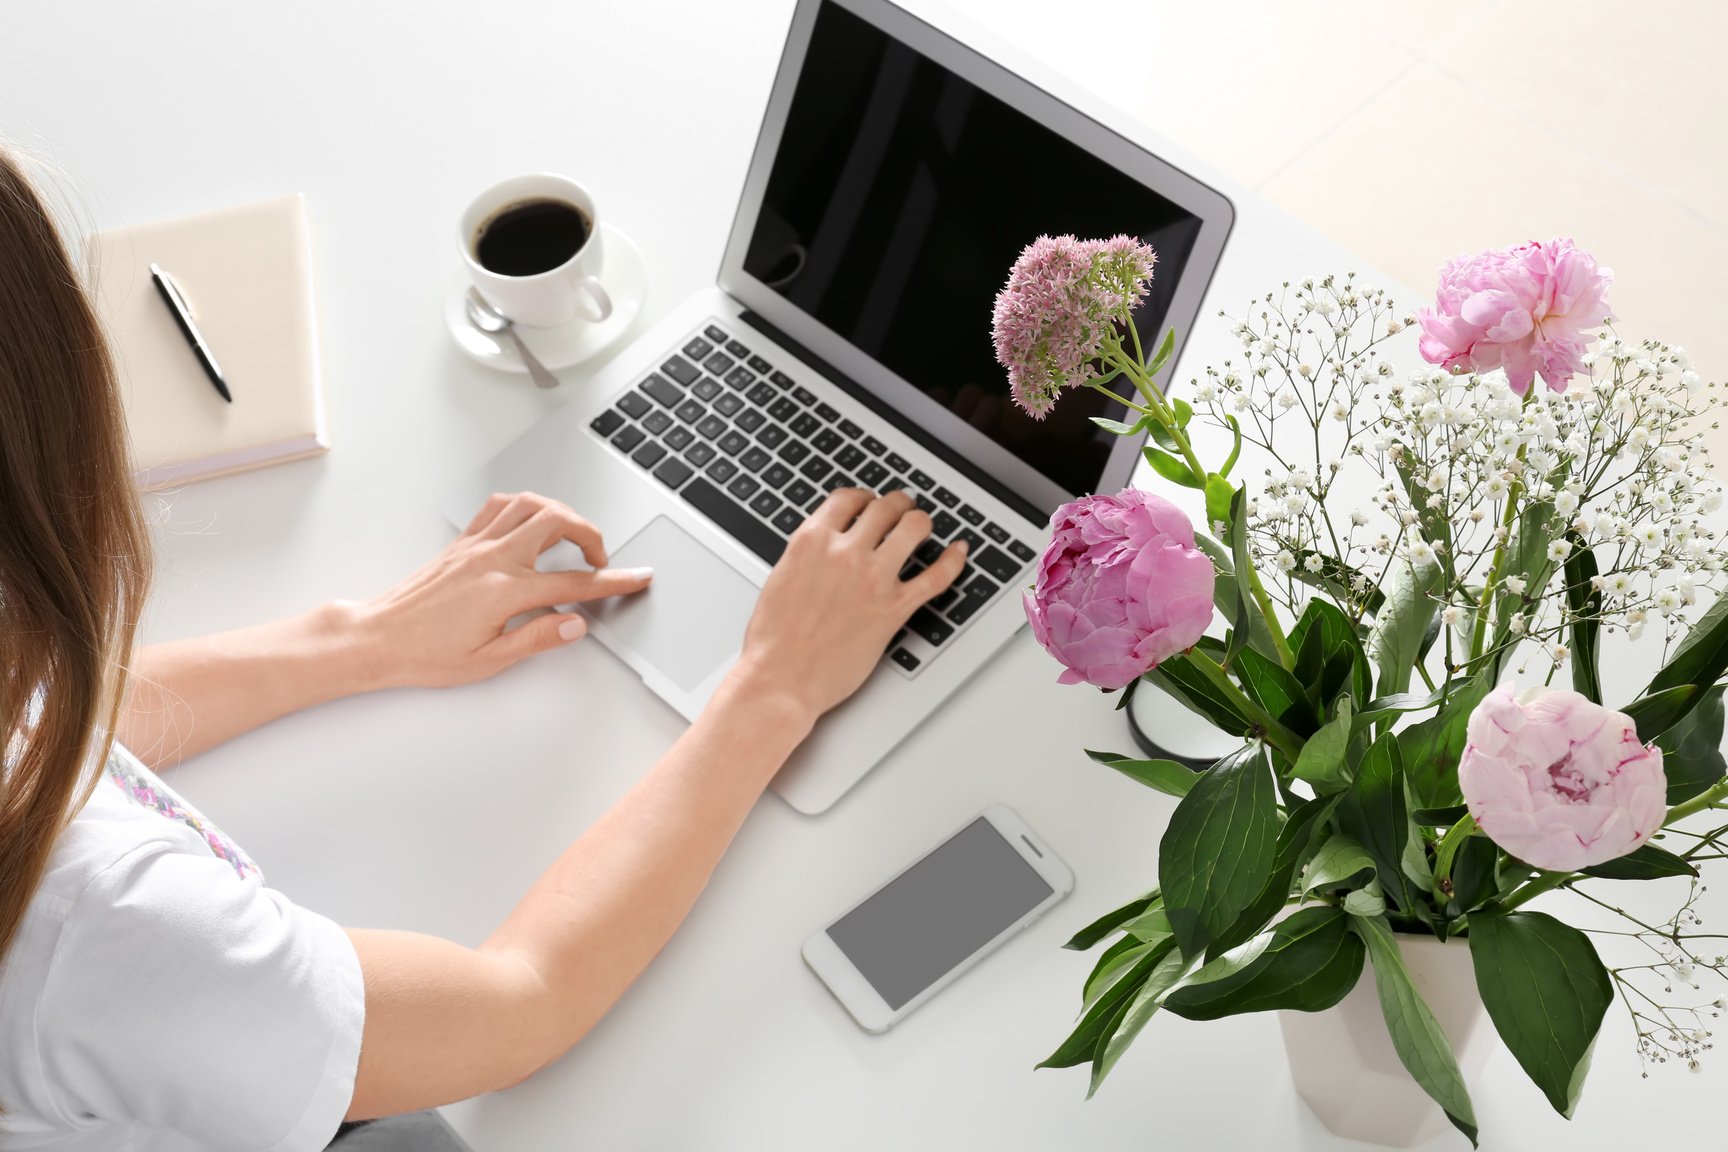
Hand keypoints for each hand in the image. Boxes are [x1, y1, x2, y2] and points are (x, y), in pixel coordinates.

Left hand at [354, 492, 652, 688]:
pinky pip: (498, 506)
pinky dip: (524, 506)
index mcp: (505, 592)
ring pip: (529, 504)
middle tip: (601, 557)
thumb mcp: (489, 661)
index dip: (613, 581)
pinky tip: (531, 522)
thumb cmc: (425, 654)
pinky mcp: (461, 542)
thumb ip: (538, 638)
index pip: (574, 583)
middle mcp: (492, 559)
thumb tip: (575, 625)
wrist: (377, 639)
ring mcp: (475, 545)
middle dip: (591, 534)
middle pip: (557, 523)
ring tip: (572, 533)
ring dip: (560, 512)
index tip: (637, 578)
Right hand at [728, 489, 966, 723]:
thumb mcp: (780, 578)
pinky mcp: (894, 609)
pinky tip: (959, 552)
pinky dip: (953, 561)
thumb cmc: (773, 640)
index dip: (864, 497)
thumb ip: (806, 556)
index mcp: (811, 542)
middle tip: (901, 509)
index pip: (847, 498)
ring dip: (921, 522)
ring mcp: (872, 578)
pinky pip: (936, 576)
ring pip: (913, 528)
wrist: (780, 678)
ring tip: (922, 526)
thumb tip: (823, 548)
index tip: (869, 502)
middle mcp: (844, 552)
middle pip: (884, 507)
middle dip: (896, 504)